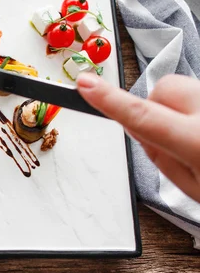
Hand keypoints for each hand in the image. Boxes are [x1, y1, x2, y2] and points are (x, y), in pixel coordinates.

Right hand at [77, 73, 199, 201]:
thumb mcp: (194, 187)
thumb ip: (160, 157)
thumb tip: (141, 131)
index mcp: (198, 142)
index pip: (141, 116)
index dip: (108, 99)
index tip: (84, 85)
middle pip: (163, 90)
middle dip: (157, 107)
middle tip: (172, 138)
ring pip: (184, 89)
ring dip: (181, 109)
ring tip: (195, 137)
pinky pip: (199, 94)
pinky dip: (196, 110)